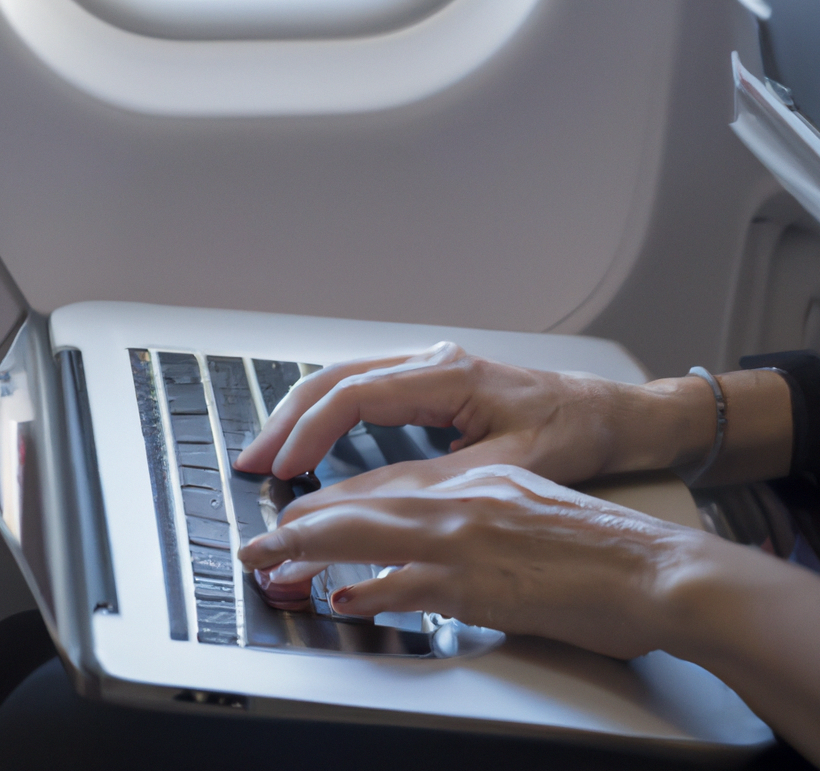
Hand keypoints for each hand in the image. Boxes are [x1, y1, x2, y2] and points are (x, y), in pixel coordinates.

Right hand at [234, 342, 661, 483]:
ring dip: (301, 415)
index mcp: (449, 374)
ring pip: (343, 380)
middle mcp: (431, 361)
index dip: (311, 431)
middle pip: (336, 379)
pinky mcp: (429, 383)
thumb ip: (433, 483)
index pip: (356, 395)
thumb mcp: (504, 470)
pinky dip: (327, 415)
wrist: (609, 415)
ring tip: (268, 453)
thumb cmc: (571, 431)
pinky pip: (361, 391)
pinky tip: (309, 441)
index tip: (285, 468)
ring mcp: (428, 367)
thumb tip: (364, 501)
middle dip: (288, 419)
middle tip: (253, 461)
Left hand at [239, 464, 704, 659]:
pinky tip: (341, 599)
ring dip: (306, 552)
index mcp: (470, 480)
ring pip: (363, 532)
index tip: (296, 517)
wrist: (651, 569)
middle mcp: (458, 500)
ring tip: (269, 564)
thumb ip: (468, 515)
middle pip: (356, 503)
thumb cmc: (593, 545)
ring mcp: (463, 539)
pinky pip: (403, 585)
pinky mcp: (477, 584)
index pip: (378, 485)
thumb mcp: (521, 506)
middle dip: (297, 524)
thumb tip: (418, 542)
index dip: (328, 503)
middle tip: (260, 542)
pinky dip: (365, 592)